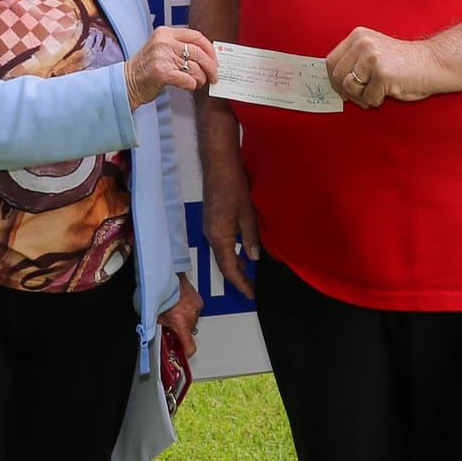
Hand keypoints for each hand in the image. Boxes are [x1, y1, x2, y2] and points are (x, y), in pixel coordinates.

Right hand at [126, 27, 217, 108]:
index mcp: (165, 33)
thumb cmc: (146, 68)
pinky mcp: (161, 73)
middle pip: (199, 52)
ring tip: (198, 82)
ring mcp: (161, 57)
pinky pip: (188, 80)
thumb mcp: (162, 49)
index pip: (196, 36)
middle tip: (214, 75)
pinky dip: (192, 85)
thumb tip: (208, 56)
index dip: (210, 49)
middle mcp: (163, 42)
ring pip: (195, 68)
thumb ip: (181, 48)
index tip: (215, 59)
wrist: (127, 81)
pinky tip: (188, 86)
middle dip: (211, 66)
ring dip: (201, 79)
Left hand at [157, 273, 202, 357]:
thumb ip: (158, 326)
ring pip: (192, 320)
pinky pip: (194, 310)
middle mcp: (191, 317)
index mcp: (181, 323)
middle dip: (180, 330)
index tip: (184, 354)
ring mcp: (196, 308)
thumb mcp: (156, 314)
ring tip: (174, 310)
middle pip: (189, 331)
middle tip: (171, 324)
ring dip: (185, 318)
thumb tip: (155, 333)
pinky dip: (188, 309)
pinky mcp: (199, 300)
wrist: (169, 277)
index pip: (190, 346)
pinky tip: (180, 304)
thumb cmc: (162, 293)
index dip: (187, 352)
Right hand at [199, 146, 259, 300]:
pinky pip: (221, 243)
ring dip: (235, 265)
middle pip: (223, 263)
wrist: (218, 166)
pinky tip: (242, 253)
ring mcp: (208, 228)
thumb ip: (250, 238)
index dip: (241, 283)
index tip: (252, 294)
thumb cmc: (235, 189)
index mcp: (219, 237)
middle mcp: (210, 235)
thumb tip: (253, 259)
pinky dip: (231, 253)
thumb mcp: (247, 215)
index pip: (229, 268)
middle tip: (253, 289)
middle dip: (237, 277)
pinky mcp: (211, 220)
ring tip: (249, 275)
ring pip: (221, 253)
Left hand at [326, 27, 440, 108]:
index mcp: (358, 36)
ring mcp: (371, 58)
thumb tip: (334, 83)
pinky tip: (389, 91)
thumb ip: (353, 62)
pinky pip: (368, 97)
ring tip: (376, 92)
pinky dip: (377, 100)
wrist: (433, 64)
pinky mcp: (382, 73)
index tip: (344, 89)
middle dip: (347, 92)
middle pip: (337, 76)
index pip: (331, 61)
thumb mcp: (372, 54)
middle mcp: (363, 44)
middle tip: (362, 96)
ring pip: (349, 87)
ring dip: (361, 97)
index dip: (335, 80)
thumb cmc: (403, 64)